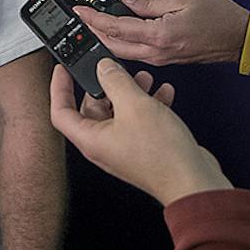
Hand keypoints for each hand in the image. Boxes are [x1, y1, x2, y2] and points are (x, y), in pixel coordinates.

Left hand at [49, 60, 227, 206]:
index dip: (58, 88)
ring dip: (130, 92)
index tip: (62, 69)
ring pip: (119, 112)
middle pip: (93, 108)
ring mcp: (123, 147)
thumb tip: (104, 68)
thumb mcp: (135, 106)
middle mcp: (104, 145)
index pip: (61, 111)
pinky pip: (138, 120)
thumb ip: (116, 81)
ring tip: (145, 78)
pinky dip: (148, 104)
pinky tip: (162, 93)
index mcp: (91, 139)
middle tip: (116, 69)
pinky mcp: (143, 148)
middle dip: (105, 85)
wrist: (192, 181)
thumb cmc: (162, 155)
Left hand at [73, 0, 247, 66]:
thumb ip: (149, 3)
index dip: (94, 19)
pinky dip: (123, 41)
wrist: (242, 39)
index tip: (80, 11)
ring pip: (123, 53)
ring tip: (93, 23)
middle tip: (80, 19)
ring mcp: (161, 59)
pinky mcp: (166, 60)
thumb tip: (125, 0)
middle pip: (113, 46)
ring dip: (106, 38)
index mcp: (160, 36)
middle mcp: (157, 53)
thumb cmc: (221, 18)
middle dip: (93, 32)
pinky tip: (118, 29)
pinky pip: (137, 53)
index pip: (116, 28)